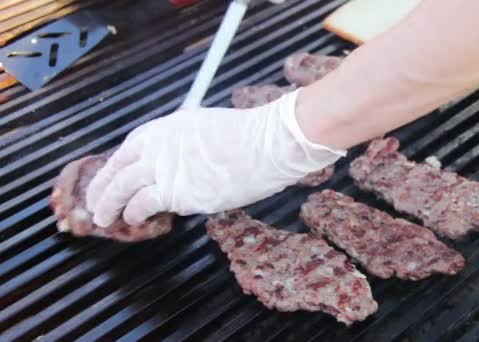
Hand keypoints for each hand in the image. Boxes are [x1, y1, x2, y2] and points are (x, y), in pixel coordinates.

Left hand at [86, 90, 344, 226]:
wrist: (267, 144)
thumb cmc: (250, 136)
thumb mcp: (208, 129)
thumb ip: (185, 146)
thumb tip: (179, 166)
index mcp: (167, 127)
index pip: (129, 148)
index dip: (116, 167)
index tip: (110, 178)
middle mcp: (159, 145)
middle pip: (117, 168)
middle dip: (101, 188)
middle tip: (94, 203)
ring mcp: (165, 167)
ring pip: (121, 188)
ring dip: (108, 205)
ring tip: (103, 218)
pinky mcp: (177, 192)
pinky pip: (145, 205)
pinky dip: (135, 213)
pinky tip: (133, 220)